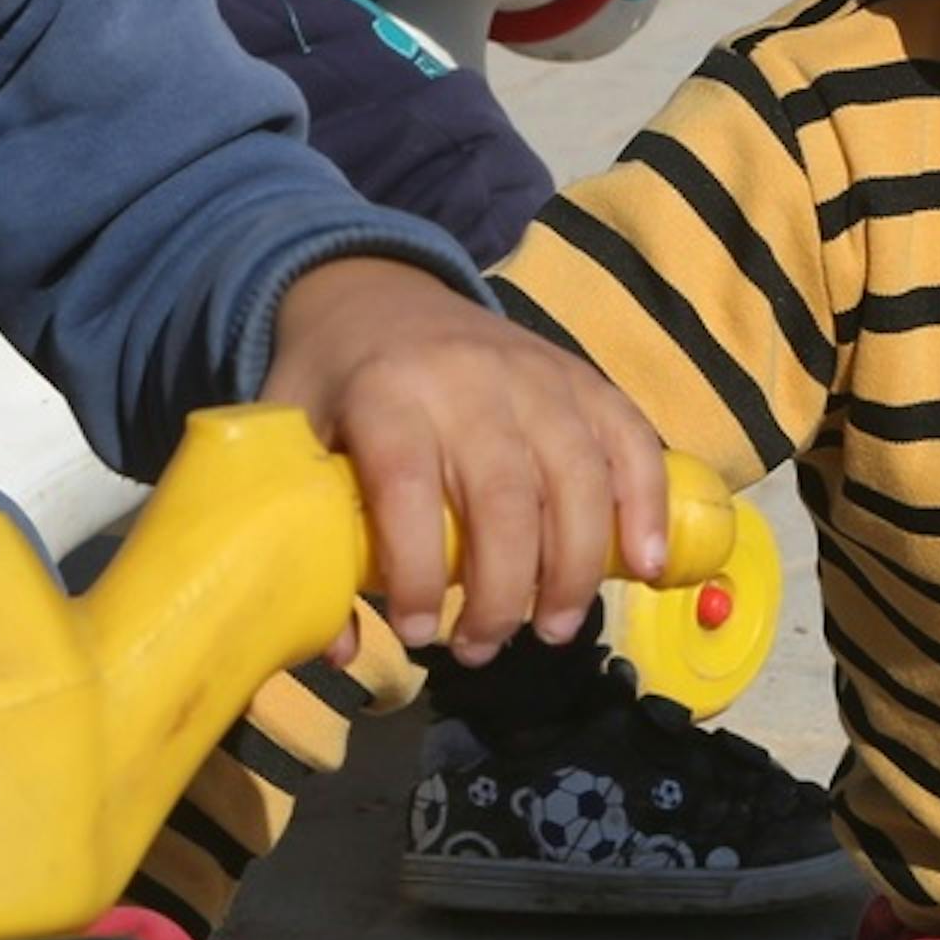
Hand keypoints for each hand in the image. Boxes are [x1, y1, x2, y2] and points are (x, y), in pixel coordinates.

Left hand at [263, 255, 671, 665]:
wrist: (379, 290)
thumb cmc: (335, 381)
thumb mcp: (292, 436)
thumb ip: (307, 532)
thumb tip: (336, 649)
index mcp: (386, 391)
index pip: (409, 484)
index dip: (418, 569)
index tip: (418, 630)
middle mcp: (469, 378)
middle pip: (505, 496)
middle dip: (502, 591)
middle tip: (482, 648)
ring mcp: (536, 375)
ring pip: (577, 476)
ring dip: (574, 567)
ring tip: (553, 628)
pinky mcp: (581, 376)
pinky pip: (630, 439)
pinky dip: (647, 504)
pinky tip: (646, 566)